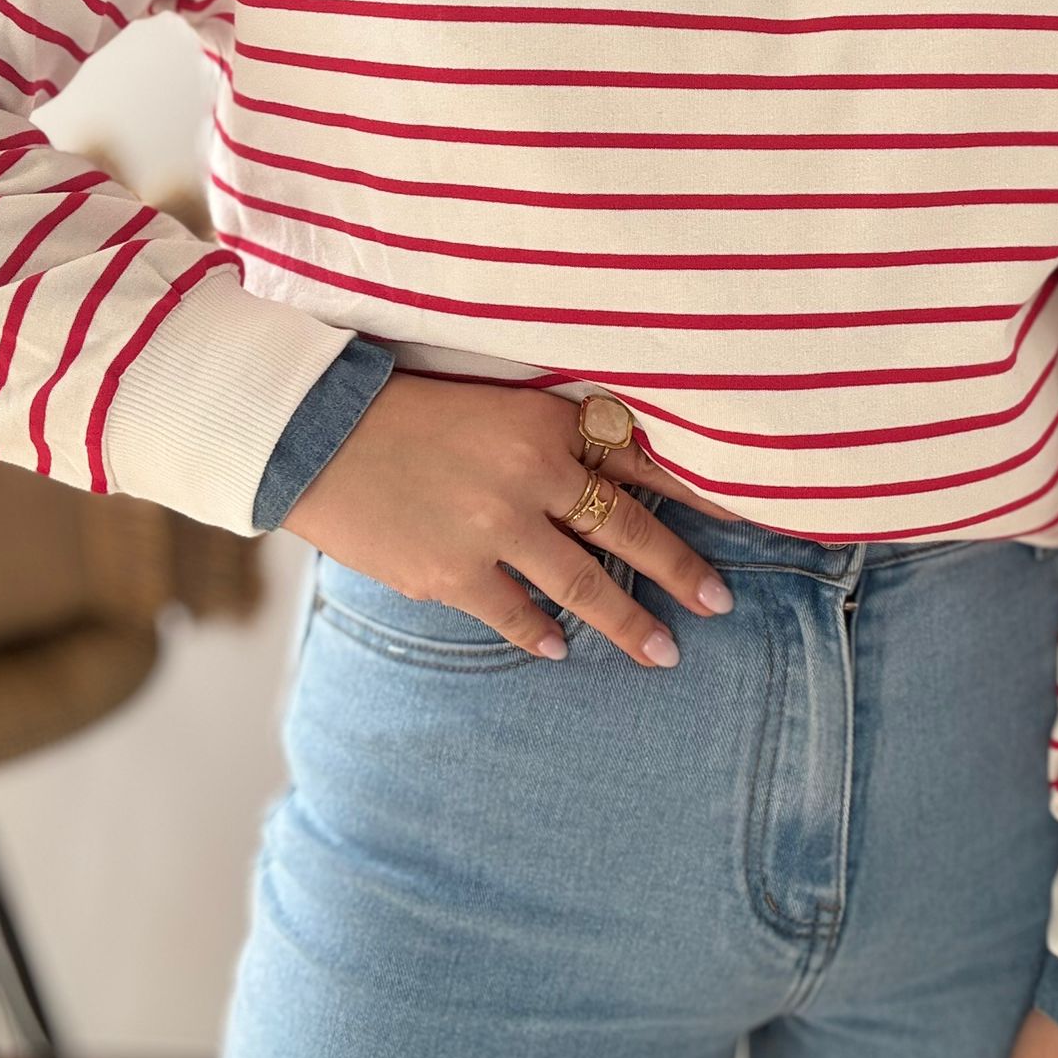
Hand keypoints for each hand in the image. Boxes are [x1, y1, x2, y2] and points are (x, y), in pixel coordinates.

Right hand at [283, 371, 743, 666]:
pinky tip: (560, 648)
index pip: (640, 459)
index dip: (696, 491)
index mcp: (546, 423)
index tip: (743, 517)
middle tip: (721, 602)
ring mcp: (494, 530)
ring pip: (584, 585)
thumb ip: (550, 437)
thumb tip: (613, 471)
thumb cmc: (403, 410)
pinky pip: (515, 615)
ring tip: (664, 652)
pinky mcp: (451, 574)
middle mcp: (532, 476)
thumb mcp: (492, 405)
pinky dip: (541, 633)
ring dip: (629, 622)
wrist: (314, 434)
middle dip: (682, 569)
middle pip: (629, 529)